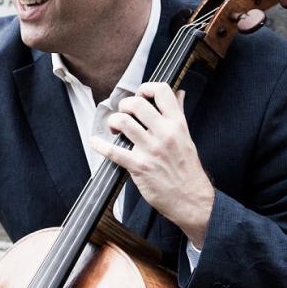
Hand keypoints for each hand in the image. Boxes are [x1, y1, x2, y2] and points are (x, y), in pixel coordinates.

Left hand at [91, 81, 214, 247]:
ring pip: (124, 122)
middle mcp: (164, 133)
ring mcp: (151, 150)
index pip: (161, 91)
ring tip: (115, 128)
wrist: (191, 199)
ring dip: (113, 122)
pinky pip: (114, 152)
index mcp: (177, 124)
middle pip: (137, 104)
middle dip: (124, 106)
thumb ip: (179, 114)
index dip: (145, 88)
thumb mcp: (187, 137)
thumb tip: (179, 93)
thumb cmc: (188, 169)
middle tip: (124, 114)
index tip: (140, 96)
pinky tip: (95, 143)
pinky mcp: (139, 167)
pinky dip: (100, 146)